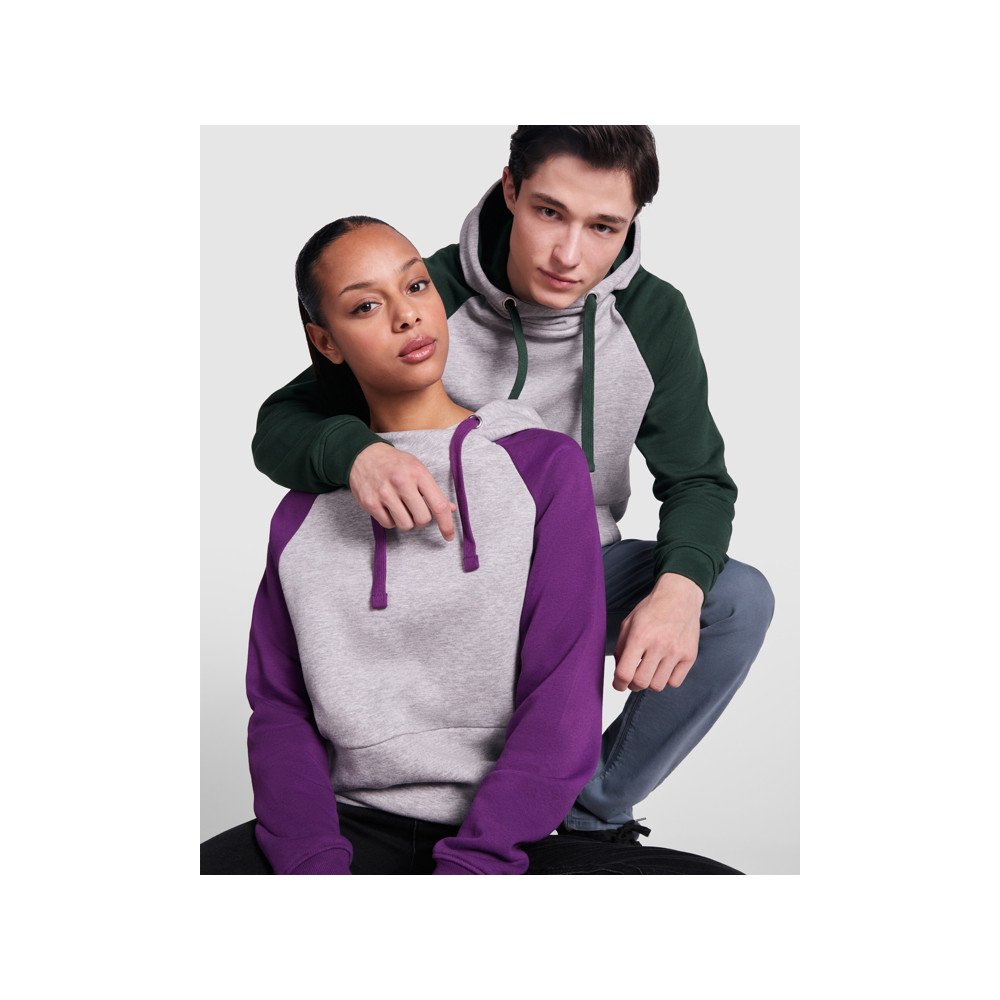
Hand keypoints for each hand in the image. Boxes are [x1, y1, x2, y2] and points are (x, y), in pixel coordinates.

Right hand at [349, 442, 456, 539]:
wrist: (363, 455)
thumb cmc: (395, 464)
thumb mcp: (417, 469)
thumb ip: (434, 490)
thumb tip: (450, 509)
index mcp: (418, 473)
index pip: (438, 505)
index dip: (446, 524)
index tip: (449, 535)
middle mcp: (401, 482)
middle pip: (423, 519)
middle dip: (422, 520)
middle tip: (415, 510)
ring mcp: (384, 493)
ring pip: (406, 525)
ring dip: (406, 521)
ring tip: (401, 508)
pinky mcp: (370, 503)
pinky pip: (388, 525)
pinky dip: (391, 520)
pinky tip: (388, 507)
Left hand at [612, 573, 703, 691]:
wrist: (680, 597)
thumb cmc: (652, 609)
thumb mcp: (629, 623)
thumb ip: (621, 648)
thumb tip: (620, 672)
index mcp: (639, 636)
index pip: (625, 673)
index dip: (618, 684)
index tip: (618, 684)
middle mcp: (658, 645)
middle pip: (641, 683)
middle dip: (633, 685)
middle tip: (633, 677)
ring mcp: (676, 652)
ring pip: (658, 686)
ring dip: (650, 682)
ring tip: (649, 670)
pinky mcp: (690, 656)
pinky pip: (675, 682)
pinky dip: (667, 679)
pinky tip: (664, 668)